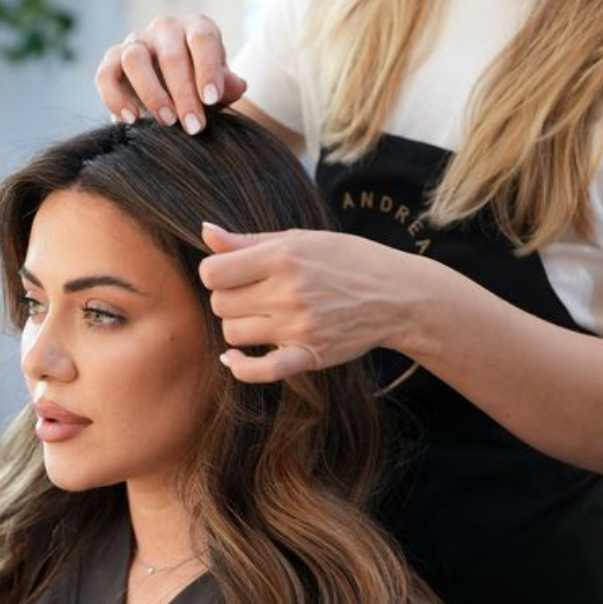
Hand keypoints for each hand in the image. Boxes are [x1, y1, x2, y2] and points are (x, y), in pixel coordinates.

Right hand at [95, 13, 246, 133]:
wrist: (173, 93)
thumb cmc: (201, 86)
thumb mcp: (219, 88)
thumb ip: (227, 86)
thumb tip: (237, 86)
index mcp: (196, 28)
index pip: (202, 39)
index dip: (207, 68)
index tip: (211, 99)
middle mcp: (165, 29)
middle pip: (171, 54)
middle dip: (184, 93)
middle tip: (194, 126)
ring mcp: (135, 42)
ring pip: (134, 58)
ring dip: (151, 93)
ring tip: (167, 122)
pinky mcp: (112, 61)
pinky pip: (106, 74)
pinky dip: (115, 97)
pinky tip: (132, 119)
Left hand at [199, 223, 406, 381]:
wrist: (396, 295)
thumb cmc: (347, 259)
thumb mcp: (301, 239)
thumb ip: (249, 240)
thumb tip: (206, 232)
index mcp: (284, 256)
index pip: (214, 271)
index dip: (216, 272)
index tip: (231, 273)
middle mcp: (289, 291)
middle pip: (220, 303)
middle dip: (228, 298)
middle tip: (250, 293)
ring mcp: (298, 326)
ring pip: (233, 333)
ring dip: (239, 325)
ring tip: (260, 315)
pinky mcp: (308, 355)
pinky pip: (259, 371)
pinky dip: (240, 367)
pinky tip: (234, 358)